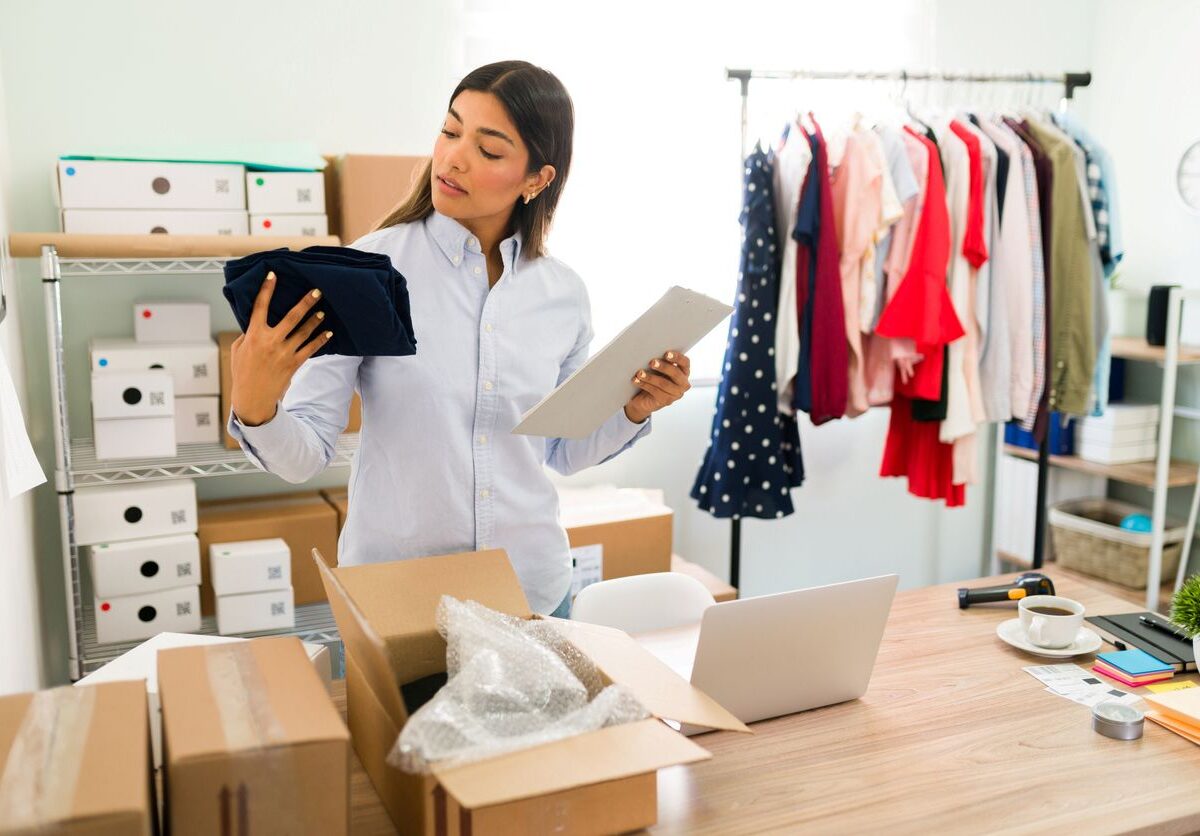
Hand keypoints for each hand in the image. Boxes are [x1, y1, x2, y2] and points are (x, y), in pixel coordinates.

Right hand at [230, 271, 331, 425]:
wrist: (252, 398)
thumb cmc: (243, 372)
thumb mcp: (238, 350)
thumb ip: (248, 333)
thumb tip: (257, 321)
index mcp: (254, 335)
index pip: (259, 307)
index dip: (266, 289)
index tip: (273, 275)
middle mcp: (270, 342)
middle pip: (291, 317)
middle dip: (305, 303)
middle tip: (316, 291)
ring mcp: (284, 353)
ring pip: (304, 332)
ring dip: (315, 320)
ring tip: (322, 311)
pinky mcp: (294, 363)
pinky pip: (310, 349)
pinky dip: (320, 340)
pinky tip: (328, 332)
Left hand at [624, 351, 690, 423]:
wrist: (644, 398)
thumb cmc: (653, 378)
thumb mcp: (658, 369)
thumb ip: (660, 361)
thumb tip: (651, 353)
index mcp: (684, 371)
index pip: (685, 362)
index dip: (677, 357)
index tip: (666, 353)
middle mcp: (683, 383)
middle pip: (676, 373)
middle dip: (663, 367)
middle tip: (652, 362)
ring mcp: (676, 394)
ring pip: (664, 384)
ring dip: (650, 377)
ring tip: (639, 373)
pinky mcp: (667, 401)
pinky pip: (655, 392)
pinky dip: (644, 385)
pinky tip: (636, 380)